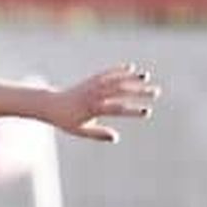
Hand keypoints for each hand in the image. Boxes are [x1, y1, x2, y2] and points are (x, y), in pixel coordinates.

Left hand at [46, 64, 160, 141]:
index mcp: (94, 109)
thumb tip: (116, 137)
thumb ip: (98, 134)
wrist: (50, 104)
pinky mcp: (91, 80)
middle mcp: (95, 95)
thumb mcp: (80, 131)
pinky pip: (107, 73)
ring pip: (116, 80)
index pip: (118, 109)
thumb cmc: (65, 120)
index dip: (133, 111)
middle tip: (156, 93)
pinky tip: (131, 68)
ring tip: (147, 78)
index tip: (147, 112)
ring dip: (132, 78)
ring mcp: (93, 85)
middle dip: (140, 92)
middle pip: (121, 92)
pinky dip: (119, 70)